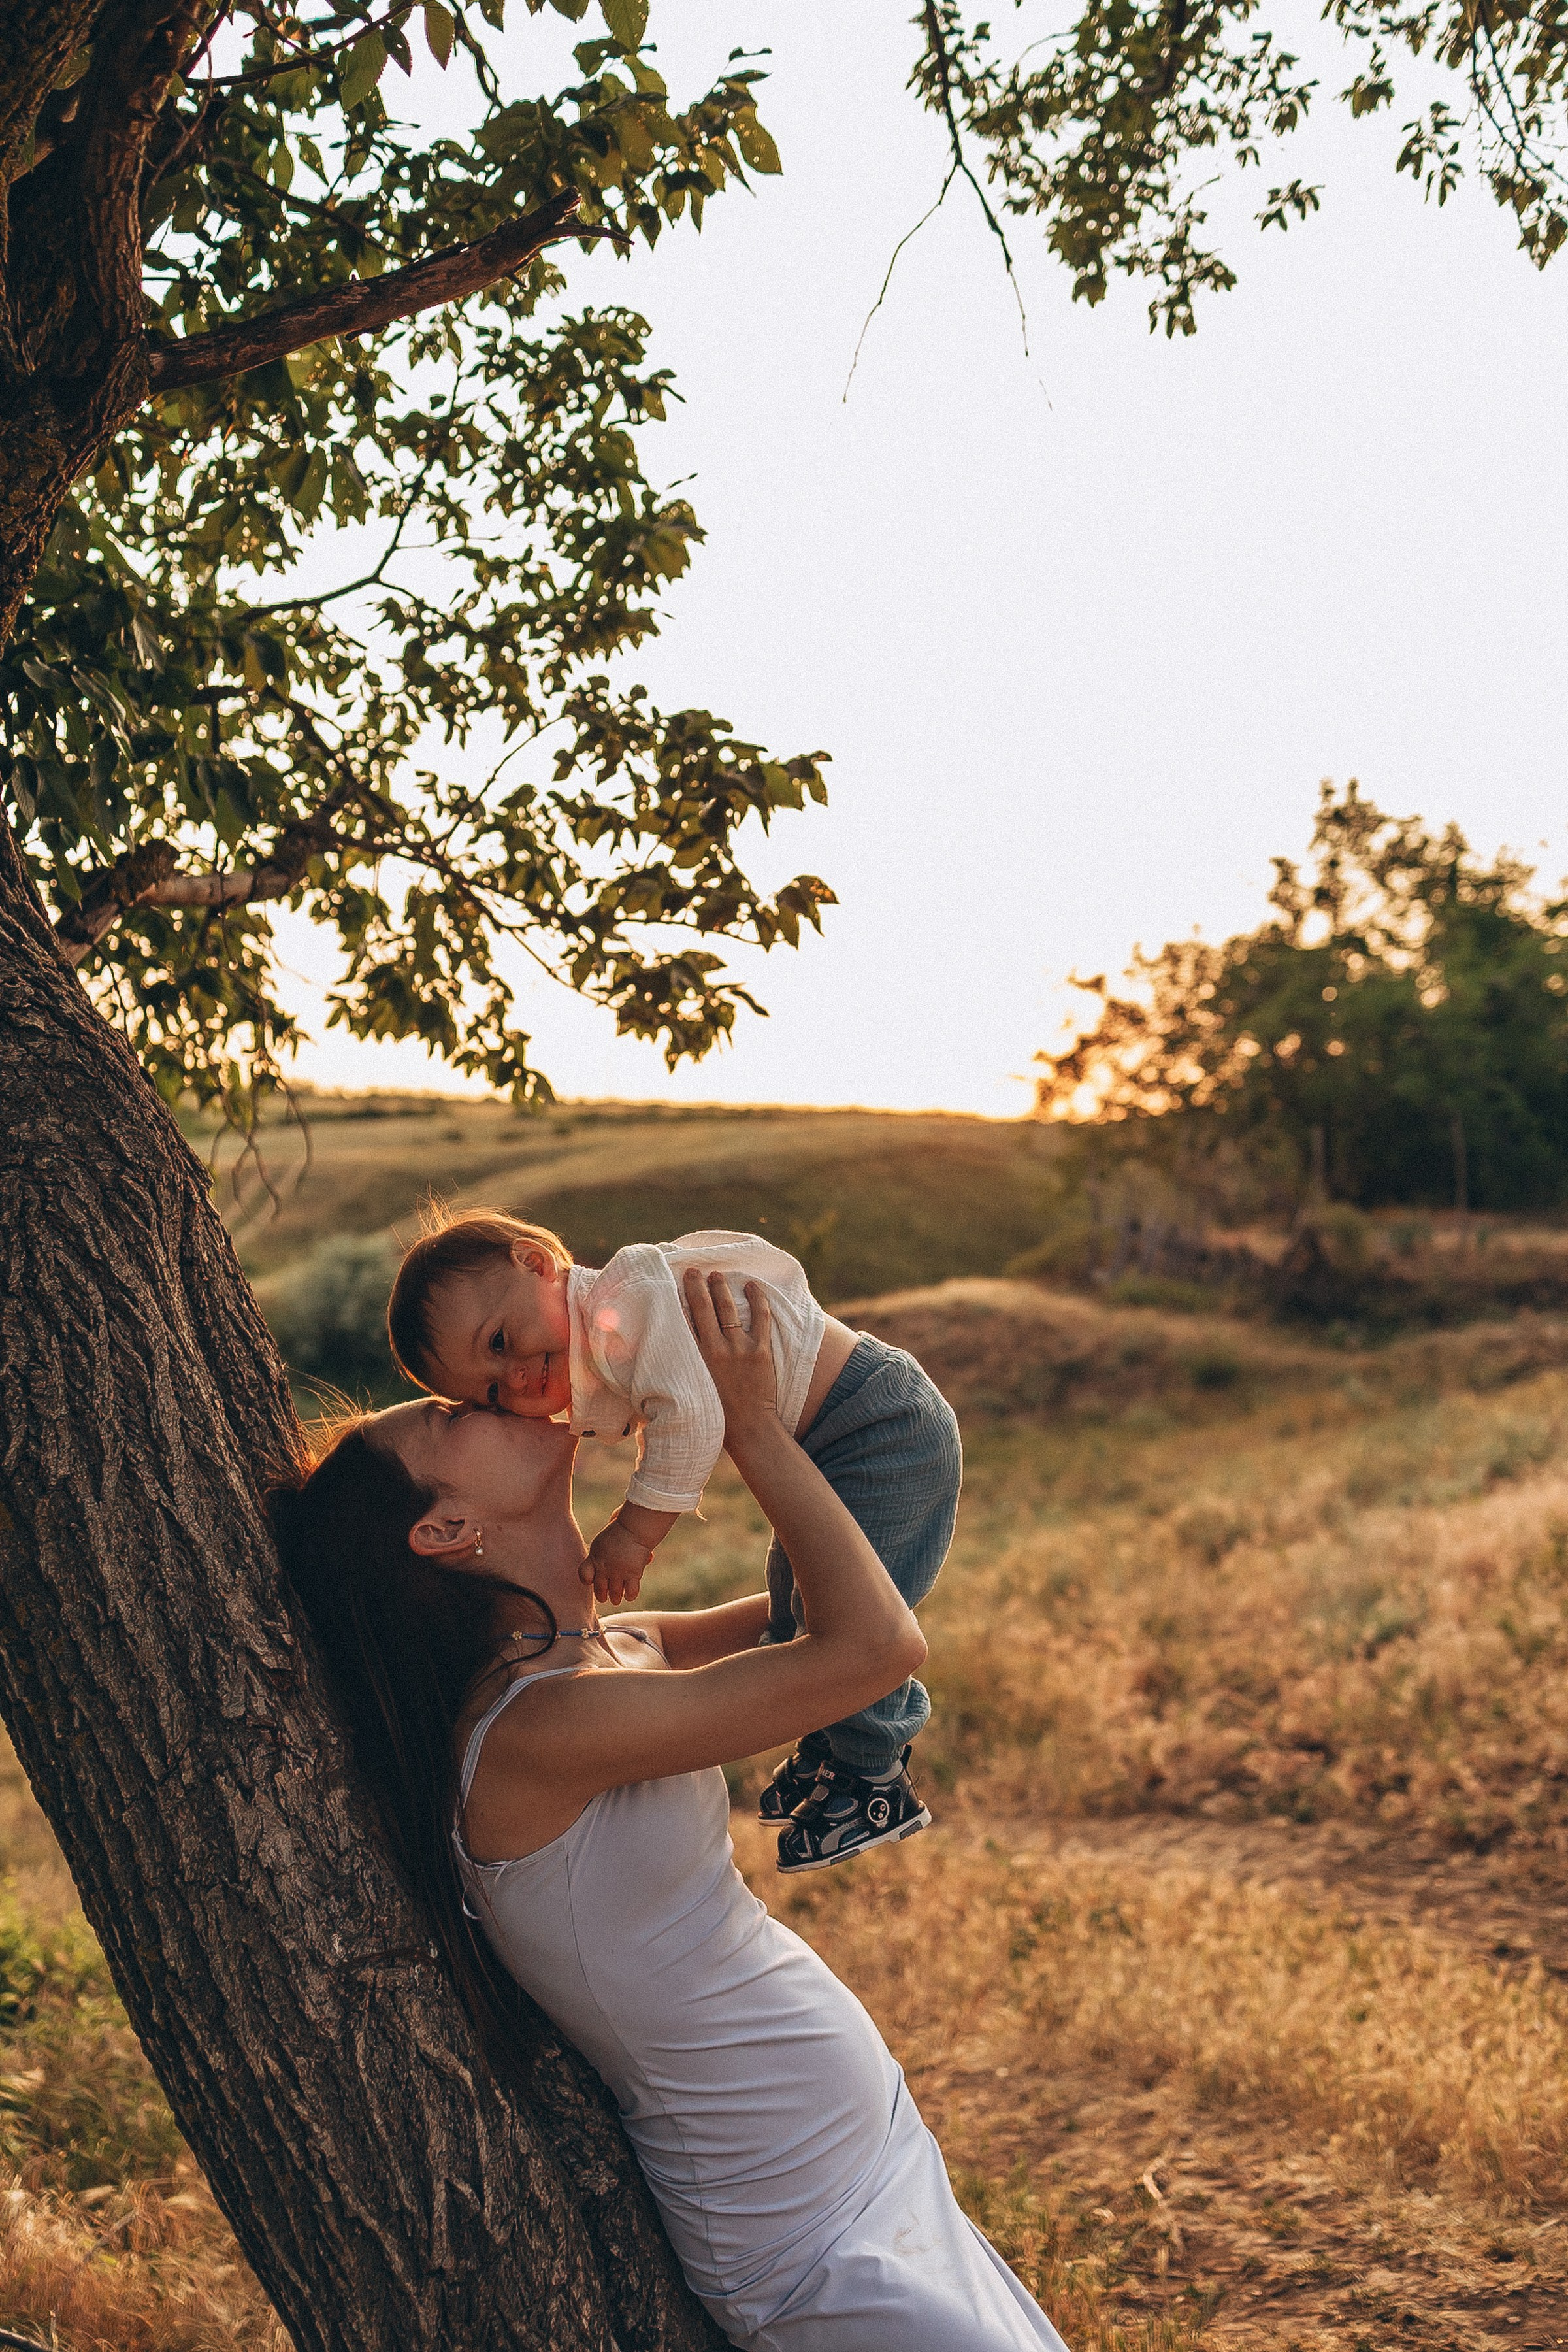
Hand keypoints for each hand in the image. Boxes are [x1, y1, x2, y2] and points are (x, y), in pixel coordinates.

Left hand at [583, 1520, 652, 1605]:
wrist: (635, 1524)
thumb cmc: (623, 1522)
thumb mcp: (607, 1530)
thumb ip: (608, 1538)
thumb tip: (613, 1526)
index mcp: (595, 1555)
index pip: (584, 1575)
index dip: (587, 1580)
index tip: (592, 1581)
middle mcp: (604, 1567)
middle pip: (599, 1589)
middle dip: (602, 1595)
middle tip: (605, 1598)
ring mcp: (618, 1572)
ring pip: (615, 1594)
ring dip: (616, 1598)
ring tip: (617, 1599)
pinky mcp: (633, 1574)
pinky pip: (630, 1593)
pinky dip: (630, 1595)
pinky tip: (630, 1594)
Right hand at [683, 1269, 777, 1439]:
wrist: (748, 1428)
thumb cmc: (717, 1414)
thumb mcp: (691, 1388)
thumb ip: (683, 1369)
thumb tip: (665, 1359)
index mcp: (696, 1359)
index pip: (684, 1321)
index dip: (679, 1299)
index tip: (674, 1283)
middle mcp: (715, 1349)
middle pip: (703, 1308)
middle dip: (697, 1286)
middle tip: (693, 1270)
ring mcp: (739, 1348)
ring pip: (728, 1309)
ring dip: (721, 1288)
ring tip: (716, 1275)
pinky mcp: (760, 1350)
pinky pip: (760, 1318)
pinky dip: (758, 1299)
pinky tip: (752, 1285)